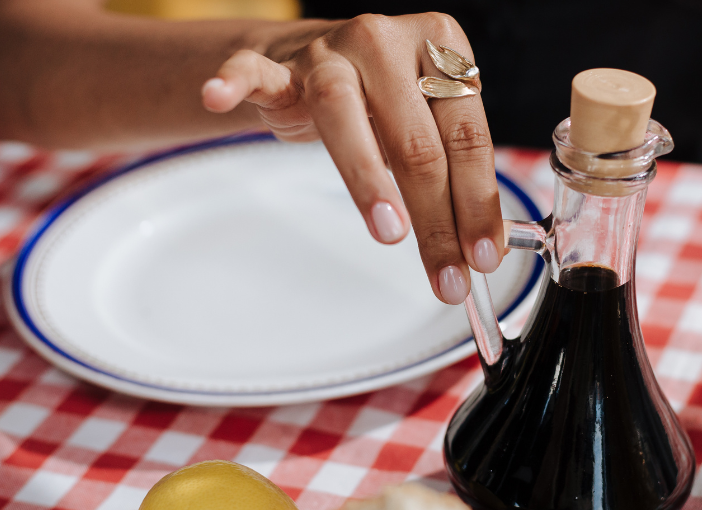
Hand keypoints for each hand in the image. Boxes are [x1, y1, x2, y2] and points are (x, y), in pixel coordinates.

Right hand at [201, 14, 502, 304]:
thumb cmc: (381, 102)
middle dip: (436, 221)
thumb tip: (480, 249)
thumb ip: (453, 177)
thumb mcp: (427, 127)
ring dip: (368, 180)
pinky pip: (253, 72)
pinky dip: (235, 82)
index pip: (467, 137)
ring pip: (346, 115)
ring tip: (389, 231)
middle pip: (417, 142)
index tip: (482, 257)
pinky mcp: (276, 65)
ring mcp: (328, 51)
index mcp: (442, 47)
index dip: (477, 203)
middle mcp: (387, 41)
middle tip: (446, 276)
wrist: (314, 61)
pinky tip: (218, 95)